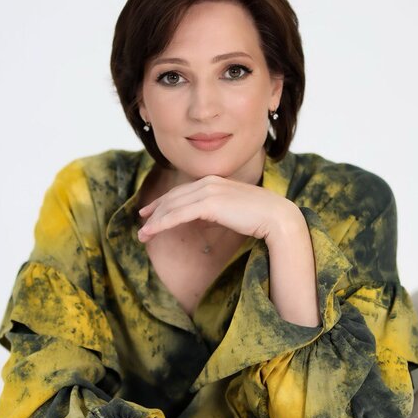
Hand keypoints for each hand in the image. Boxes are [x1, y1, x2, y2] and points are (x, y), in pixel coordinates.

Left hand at [137, 175, 300, 242]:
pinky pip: (178, 215)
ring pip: (173, 206)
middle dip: (155, 211)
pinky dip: (161, 224)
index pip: (182, 191)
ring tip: (142, 235)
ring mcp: (208, 191)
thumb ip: (216, 210)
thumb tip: (203, 218)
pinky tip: (151, 232)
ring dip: (154, 221)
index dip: (164, 202)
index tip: (151, 212)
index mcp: (214, 182)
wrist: (276, 216)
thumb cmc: (259, 216)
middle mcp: (208, 183)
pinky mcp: (209, 204)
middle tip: (141, 223)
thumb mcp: (232, 210)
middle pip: (174, 197)